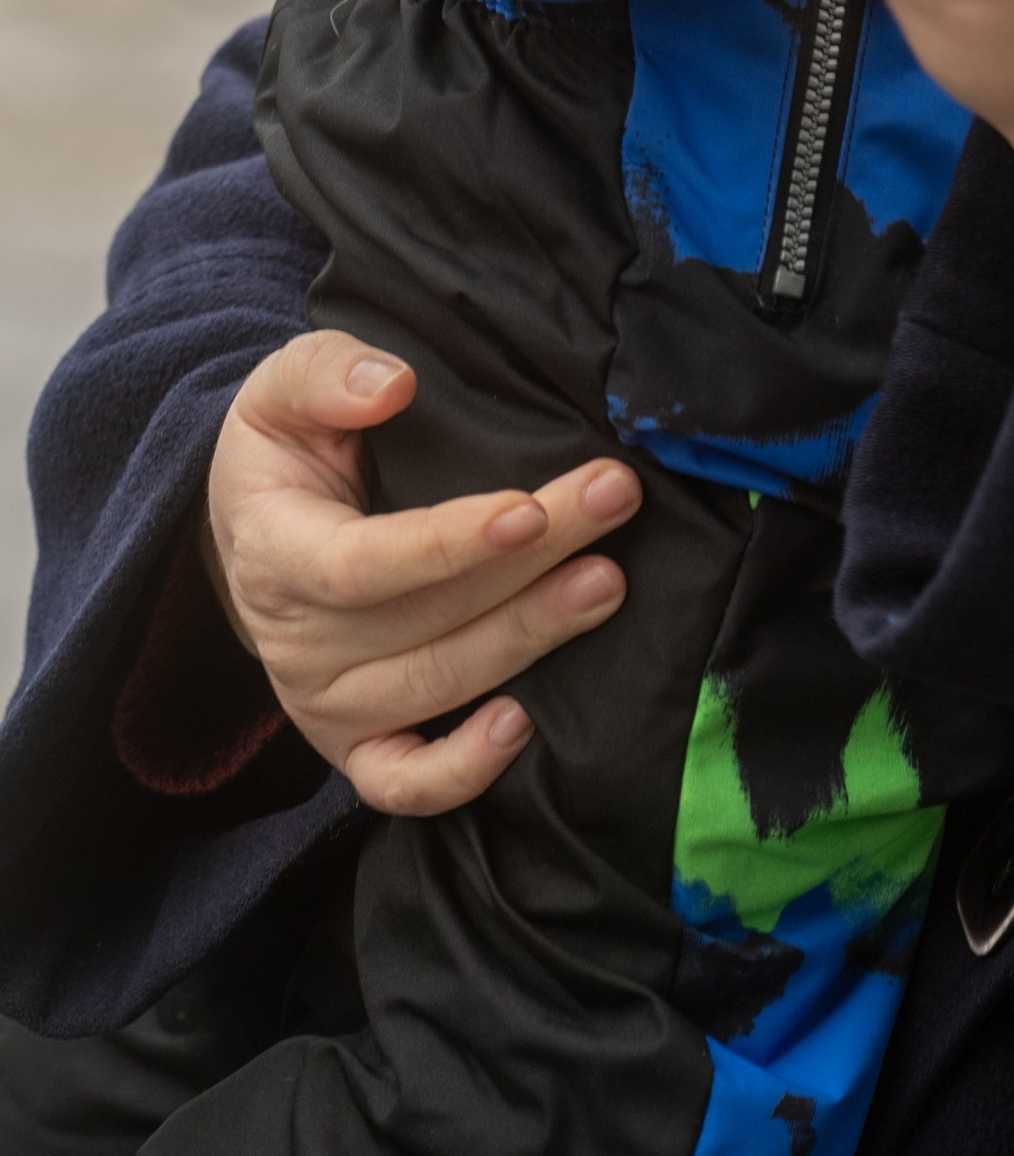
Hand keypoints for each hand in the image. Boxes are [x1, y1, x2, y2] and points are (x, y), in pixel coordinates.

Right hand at [203, 330, 638, 816]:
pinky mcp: (354, 746)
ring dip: (529, 638)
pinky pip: (401, 783)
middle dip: (533, 562)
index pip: (363, 563)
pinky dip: (461, 771)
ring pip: (435, 687)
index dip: (448, 544)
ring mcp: (326, 704)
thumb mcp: (283, 388)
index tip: (528, 509)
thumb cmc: (288, 450)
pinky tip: (525, 724)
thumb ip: (328, 372)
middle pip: (425, 620)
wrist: (258, 529)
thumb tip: (393, 384)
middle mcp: (297, 642)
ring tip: (608, 583)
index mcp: (275, 549)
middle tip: (613, 502)